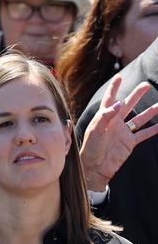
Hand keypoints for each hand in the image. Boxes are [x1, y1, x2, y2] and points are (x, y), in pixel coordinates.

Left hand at [80, 76, 157, 191]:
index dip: (114, 87)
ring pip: (139, 118)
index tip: (119, 76)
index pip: (110, 99)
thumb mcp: (95, 130)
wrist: (95, 167)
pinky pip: (143, 134)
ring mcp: (123, 132)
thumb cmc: (91, 148)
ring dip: (149, 111)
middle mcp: (115, 122)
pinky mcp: (130, 143)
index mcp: (104, 117)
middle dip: (136, 95)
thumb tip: (119, 103)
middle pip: (128, 104)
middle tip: (146, 85)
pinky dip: (152, 130)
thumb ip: (106, 116)